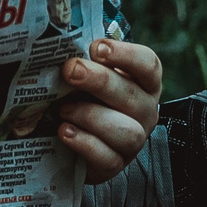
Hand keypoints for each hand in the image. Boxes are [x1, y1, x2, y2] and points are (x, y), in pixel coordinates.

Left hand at [57, 37, 161, 184]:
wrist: (70, 142)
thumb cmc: (81, 97)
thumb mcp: (84, 75)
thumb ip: (80, 59)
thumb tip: (58, 41)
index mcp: (142, 82)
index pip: (148, 65)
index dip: (126, 55)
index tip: (97, 48)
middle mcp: (144, 111)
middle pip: (131, 95)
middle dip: (100, 81)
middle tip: (71, 70)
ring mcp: (133, 141)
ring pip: (126, 130)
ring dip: (91, 116)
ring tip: (63, 109)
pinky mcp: (115, 165)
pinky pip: (107, 157)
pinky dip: (84, 143)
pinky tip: (64, 131)